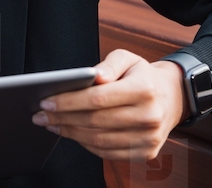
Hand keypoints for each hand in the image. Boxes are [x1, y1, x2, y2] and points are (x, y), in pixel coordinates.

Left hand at [29, 49, 187, 162]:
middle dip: (63, 118)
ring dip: (70, 133)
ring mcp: (149, 138)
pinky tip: (71, 133)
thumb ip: (108, 64)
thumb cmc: (142, 76)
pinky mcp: (145, 153)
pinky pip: (107, 152)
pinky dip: (85, 144)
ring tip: (51, 124)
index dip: (68, 101)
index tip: (46, 101)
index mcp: (144, 89)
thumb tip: (90, 76)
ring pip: (99, 140)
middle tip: (40, 115)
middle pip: (95, 121)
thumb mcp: (128, 58)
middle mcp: (149, 116)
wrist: (171, 98)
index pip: (97, 99)